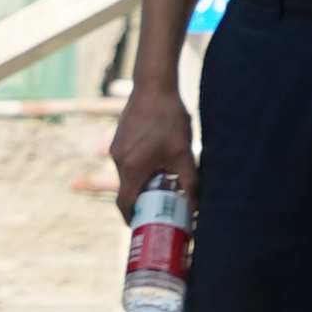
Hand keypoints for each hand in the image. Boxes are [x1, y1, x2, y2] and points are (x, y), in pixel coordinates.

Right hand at [105, 77, 195, 208]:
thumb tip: (195, 206)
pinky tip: (158, 156)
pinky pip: (128, 160)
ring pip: (128, 174)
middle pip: (127, 190)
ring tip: (165, 177)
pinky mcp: (119, 138)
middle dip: (143, 200)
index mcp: (132, 168)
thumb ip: (189, 182)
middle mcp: (118, 160)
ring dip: (143, 181)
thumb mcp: (183, 153)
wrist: (153, 85)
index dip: (132, 219)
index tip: (141, 226)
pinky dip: (140, 166)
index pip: (125, 204)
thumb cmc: (168, 118)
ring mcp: (116, 148)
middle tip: (161, 205)